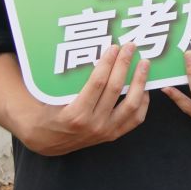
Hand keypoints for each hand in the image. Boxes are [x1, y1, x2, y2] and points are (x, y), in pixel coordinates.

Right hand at [18, 43, 150, 155]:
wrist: (46, 143)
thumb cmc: (46, 114)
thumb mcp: (49, 96)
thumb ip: (63, 78)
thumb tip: (75, 50)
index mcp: (76, 114)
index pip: (97, 83)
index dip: (108, 63)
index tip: (114, 47)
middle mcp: (93, 124)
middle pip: (115, 89)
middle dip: (124, 64)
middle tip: (130, 47)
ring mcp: (106, 131)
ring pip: (131, 104)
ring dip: (140, 81)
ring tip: (144, 64)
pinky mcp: (113, 135)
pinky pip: (135, 119)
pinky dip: (143, 101)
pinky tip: (144, 87)